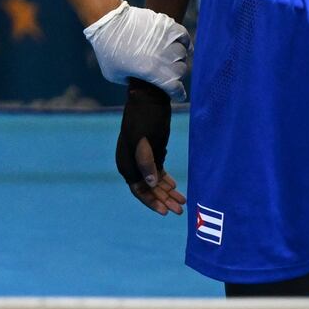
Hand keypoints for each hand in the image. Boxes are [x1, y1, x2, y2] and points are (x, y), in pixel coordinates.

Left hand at [83, 2, 188, 99]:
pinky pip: (184, 36)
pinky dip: (186, 42)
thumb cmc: (107, 50)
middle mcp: (162, 57)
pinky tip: (184, 46)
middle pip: (181, 71)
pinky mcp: (166, 26)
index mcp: (151, 72)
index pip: (175, 88)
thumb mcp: (114, 75)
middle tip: (170, 74)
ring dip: (179, 58)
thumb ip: (131, 82)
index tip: (179, 95)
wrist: (107, 22)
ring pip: (182, 54)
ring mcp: (165, 40)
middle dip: (177, 75)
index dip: (179, 94)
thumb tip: (141, 82)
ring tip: (172, 59)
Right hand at [115, 80, 181, 213]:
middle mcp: (131, 163)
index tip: (165, 212)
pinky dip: (166, 180)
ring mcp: (141, 158)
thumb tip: (150, 184)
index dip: (151, 202)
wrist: (149, 97)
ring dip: (167, 192)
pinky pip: (158, 171)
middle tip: (180, 210)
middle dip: (163, 199)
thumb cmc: (147, 117)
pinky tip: (175, 186)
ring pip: (154, 182)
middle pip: (148, 188)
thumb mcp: (146, 140)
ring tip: (182, 201)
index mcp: (126, 163)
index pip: (138, 190)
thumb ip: (147, 162)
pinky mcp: (151, 151)